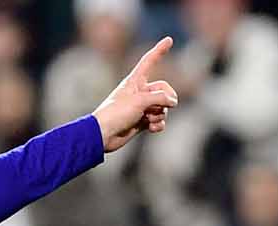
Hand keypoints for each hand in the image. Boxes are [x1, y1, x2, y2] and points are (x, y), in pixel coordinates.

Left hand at [92, 36, 179, 153]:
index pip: (149, 61)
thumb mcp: (140, 100)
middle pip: (164, 89)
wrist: (104, 135)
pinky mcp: (142, 121)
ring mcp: (141, 107)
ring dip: (160, 114)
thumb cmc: (117, 113)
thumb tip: (173, 101)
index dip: (159, 50)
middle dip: (167, 98)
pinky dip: (158, 124)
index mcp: (135, 80)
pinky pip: (159, 120)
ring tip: (149, 119)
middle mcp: (139, 92)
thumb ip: (160, 97)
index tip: (169, 40)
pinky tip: (152, 128)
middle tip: (169, 104)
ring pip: (162, 107)